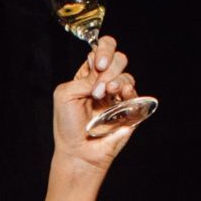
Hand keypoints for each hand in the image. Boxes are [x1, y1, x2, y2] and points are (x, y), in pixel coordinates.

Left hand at [53, 34, 143, 166]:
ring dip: (117, 80)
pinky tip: (120, 95)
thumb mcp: (65, 94)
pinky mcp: (129, 108)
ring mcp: (118, 95)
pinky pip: (134, 92)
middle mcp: (105, 82)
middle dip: (110, 67)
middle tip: (98, 88)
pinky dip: (128, 90)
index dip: (103, 50)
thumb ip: (84, 78)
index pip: (102, 49)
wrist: (79, 151)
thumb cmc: (67, 125)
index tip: (98, 64)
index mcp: (88, 75)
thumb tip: (103, 71)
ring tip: (107, 94)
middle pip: (118, 58)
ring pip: (127, 74)